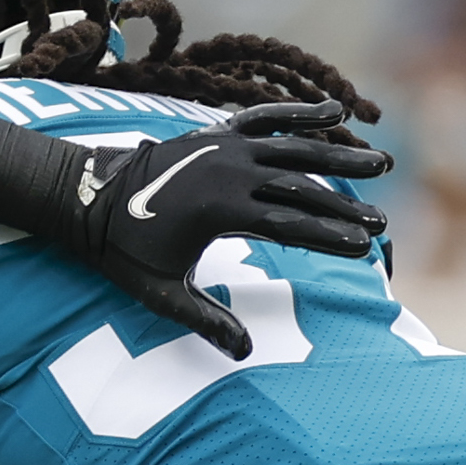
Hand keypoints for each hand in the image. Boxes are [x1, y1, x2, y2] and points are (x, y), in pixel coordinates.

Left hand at [0, 101, 391, 358]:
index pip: (289, 224)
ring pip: (293, 146)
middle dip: (345, 204)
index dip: (329, 236)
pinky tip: (334, 112)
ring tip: (380, 163)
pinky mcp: (216, 131)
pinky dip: (298, 113)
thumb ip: (204, 320)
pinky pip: (265, 117)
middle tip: (383, 222)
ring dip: (337, 154)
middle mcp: (227, 170)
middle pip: (301, 186)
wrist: (82, 196)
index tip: (365, 248)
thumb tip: (242, 352)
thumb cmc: (121, 250)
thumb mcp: (159, 292)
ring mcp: (223, 145)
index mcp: (218, 210)